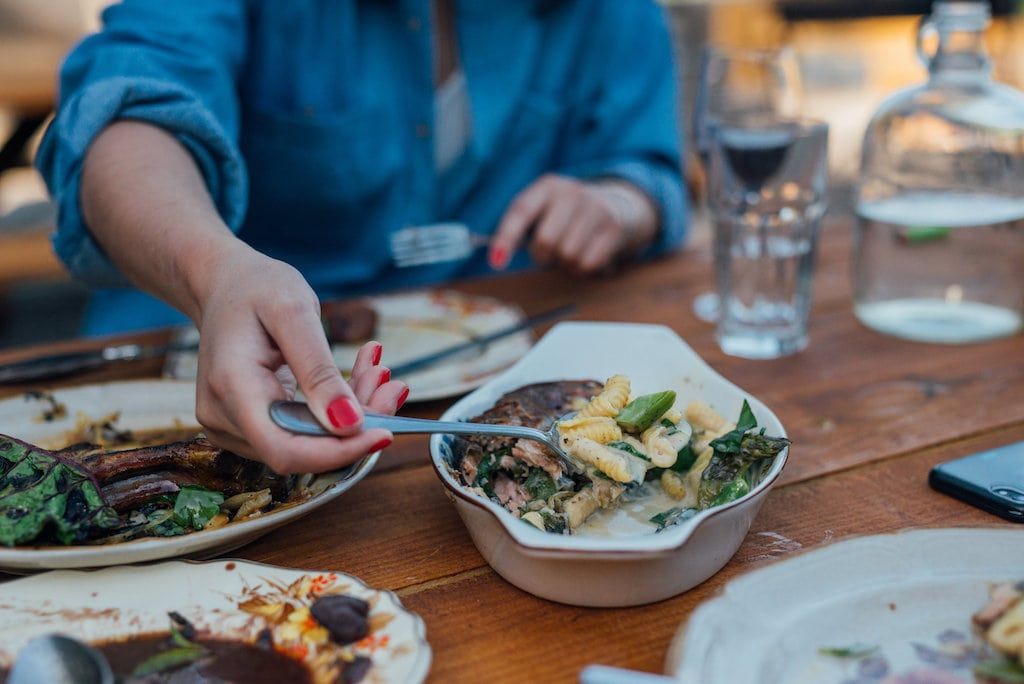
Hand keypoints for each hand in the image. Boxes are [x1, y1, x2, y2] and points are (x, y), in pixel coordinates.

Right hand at [192, 247, 407, 473]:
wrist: (225, 285)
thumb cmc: (255, 288)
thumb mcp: (294, 312)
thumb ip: (319, 370)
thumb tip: (349, 425)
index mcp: (231, 388)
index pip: (285, 450)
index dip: (338, 452)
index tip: (385, 432)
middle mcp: (224, 417)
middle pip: (301, 449)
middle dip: (355, 426)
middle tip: (392, 385)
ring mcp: (233, 425)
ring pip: (307, 442)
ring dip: (352, 415)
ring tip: (377, 370)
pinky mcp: (249, 424)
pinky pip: (302, 430)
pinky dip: (336, 409)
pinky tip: (359, 377)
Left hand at [489, 174, 656, 275]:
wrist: (617, 203)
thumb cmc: (568, 214)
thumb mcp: (544, 208)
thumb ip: (521, 227)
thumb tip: (497, 256)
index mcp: (548, 186)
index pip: (521, 211)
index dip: (506, 237)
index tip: (497, 261)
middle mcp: (572, 193)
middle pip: (545, 241)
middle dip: (542, 256)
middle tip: (547, 254)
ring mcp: (596, 209)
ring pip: (567, 255)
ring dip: (564, 263)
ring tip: (570, 250)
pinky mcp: (614, 229)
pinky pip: (587, 264)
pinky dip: (582, 267)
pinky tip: (586, 254)